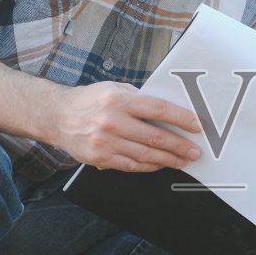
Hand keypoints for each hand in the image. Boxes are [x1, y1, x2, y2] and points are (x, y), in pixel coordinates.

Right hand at [54, 82, 202, 171]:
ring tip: (182, 160)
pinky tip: (160, 164)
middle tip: (194, 151)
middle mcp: (112, 121)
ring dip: (169, 159)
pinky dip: (150, 166)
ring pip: (146, 154)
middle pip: (155, 137)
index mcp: (119, 100)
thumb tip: (169, 112)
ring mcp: (106, 142)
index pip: (159, 109)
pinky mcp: (101, 158)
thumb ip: (139, 99)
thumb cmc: (90, 100)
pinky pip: (132, 165)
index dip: (182, 119)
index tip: (197, 126)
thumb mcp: (114, 89)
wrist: (58, 116)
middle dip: (180, 146)